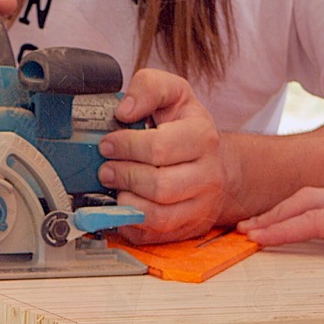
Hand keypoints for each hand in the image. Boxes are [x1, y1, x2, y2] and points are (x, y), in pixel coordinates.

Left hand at [98, 69, 225, 243]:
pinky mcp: (190, 228)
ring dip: (126, 202)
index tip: (108, 144)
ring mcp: (202, 205)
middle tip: (107, 169)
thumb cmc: (186, 128)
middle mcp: (208, 174)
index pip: (160, 147)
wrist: (216, 162)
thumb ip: (149, 87)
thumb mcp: (174, 93)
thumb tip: (124, 110)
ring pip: (158, 216)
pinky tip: (124, 206)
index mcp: (203, 137)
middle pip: (159, 185)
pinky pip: (155, 236)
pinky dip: (131, 224)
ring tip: (116, 187)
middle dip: (123, 176)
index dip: (126, 146)